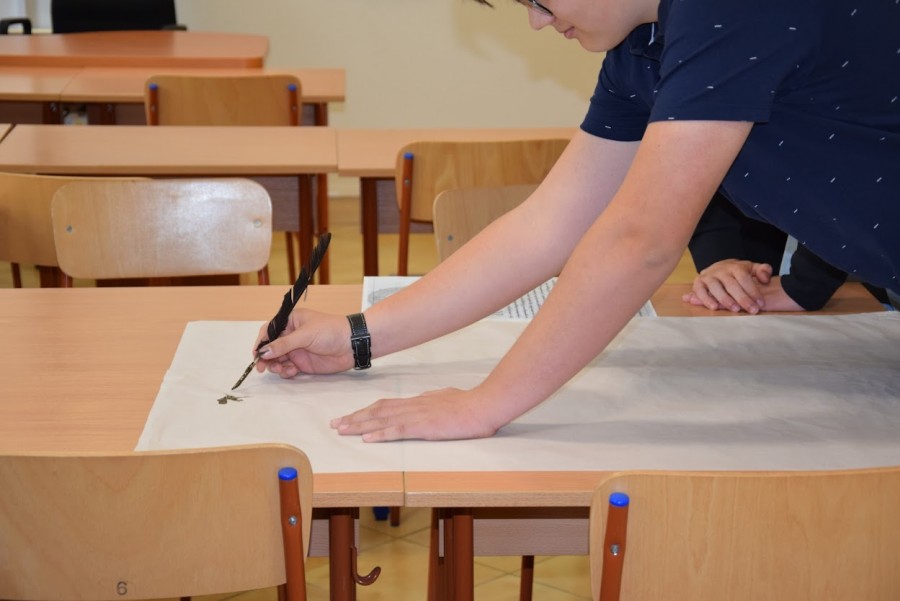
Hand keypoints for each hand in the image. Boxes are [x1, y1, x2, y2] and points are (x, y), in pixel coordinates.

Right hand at [254, 309, 354, 377]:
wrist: (352, 344)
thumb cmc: (330, 331)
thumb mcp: (305, 334)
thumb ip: (284, 344)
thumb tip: (264, 351)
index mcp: (291, 321)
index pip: (269, 330)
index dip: (261, 342)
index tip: (256, 354)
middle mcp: (291, 335)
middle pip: (271, 348)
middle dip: (266, 358)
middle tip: (263, 367)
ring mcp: (297, 350)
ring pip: (278, 360)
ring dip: (275, 366)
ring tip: (281, 369)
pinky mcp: (303, 363)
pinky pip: (288, 369)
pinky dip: (286, 372)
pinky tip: (291, 372)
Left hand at [331, 387, 502, 441]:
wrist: (484, 405)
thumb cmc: (469, 403)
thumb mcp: (445, 397)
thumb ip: (430, 399)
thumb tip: (422, 398)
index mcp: (416, 401)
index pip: (384, 405)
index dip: (364, 411)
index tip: (349, 416)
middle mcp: (412, 406)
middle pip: (376, 411)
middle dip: (354, 418)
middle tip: (335, 424)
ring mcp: (417, 416)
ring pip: (381, 420)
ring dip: (360, 426)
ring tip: (342, 430)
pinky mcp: (424, 427)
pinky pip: (397, 431)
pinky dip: (380, 434)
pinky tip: (367, 439)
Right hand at [683, 259, 771, 312]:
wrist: (717, 267)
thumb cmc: (737, 272)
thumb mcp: (751, 268)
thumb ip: (763, 270)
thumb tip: (765, 279)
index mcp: (735, 267)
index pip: (744, 278)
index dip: (753, 291)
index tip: (760, 303)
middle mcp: (721, 270)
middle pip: (731, 285)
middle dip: (743, 298)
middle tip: (752, 310)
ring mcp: (708, 276)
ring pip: (716, 288)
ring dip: (725, 299)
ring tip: (735, 309)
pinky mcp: (698, 283)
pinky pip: (700, 291)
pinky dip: (706, 299)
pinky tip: (714, 307)